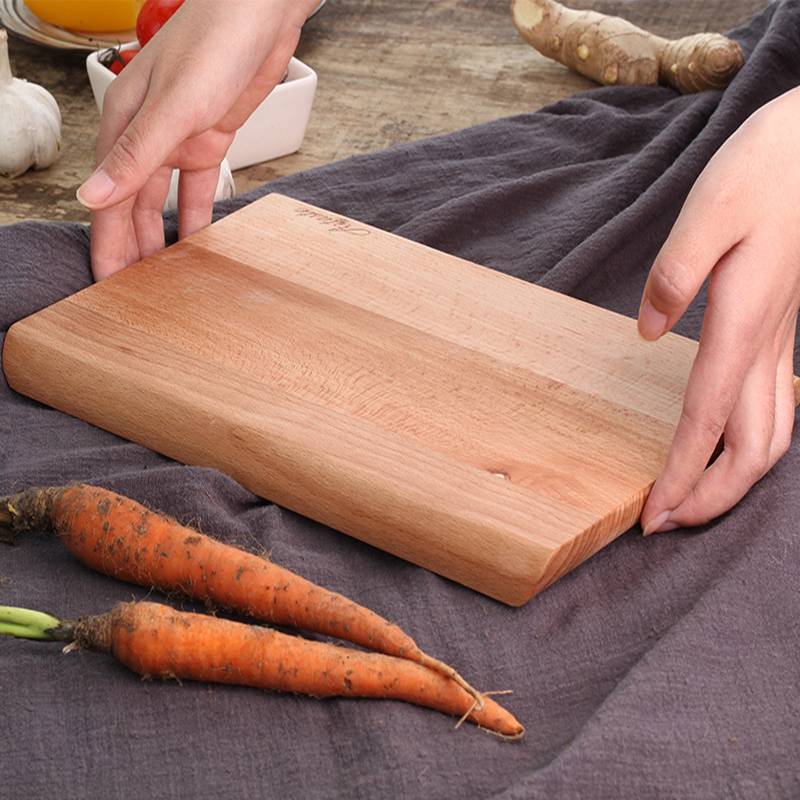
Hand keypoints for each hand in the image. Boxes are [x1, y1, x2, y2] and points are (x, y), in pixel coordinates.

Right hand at [77, 0, 320, 279]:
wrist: (259, 13)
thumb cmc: (213, 42)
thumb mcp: (173, 106)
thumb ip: (136, 155)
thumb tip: (93, 197)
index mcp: (125, 126)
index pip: (108, 199)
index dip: (107, 243)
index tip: (106, 283)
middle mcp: (147, 136)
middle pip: (132, 205)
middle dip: (131, 248)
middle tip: (133, 292)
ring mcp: (178, 138)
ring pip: (161, 200)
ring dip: (160, 237)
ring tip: (163, 277)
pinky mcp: (209, 138)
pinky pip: (198, 188)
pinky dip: (195, 215)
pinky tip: (198, 242)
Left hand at [639, 85, 799, 534]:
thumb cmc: (767, 167)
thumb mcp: (708, 211)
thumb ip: (675, 275)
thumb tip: (649, 333)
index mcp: (745, 321)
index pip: (707, 419)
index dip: (680, 473)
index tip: (653, 513)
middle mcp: (772, 341)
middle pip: (753, 446)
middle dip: (712, 495)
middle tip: (667, 522)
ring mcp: (787, 337)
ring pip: (774, 431)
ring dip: (734, 477)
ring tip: (693, 499)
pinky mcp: (787, 326)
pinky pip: (779, 402)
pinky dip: (753, 442)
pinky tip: (729, 446)